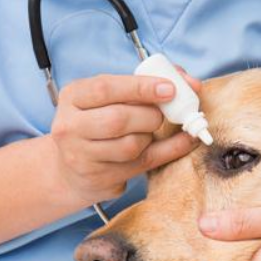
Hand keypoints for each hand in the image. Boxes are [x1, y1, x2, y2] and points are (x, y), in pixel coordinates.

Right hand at [49, 69, 201, 207]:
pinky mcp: (100, 178)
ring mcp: (82, 156)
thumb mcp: (109, 98)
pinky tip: (183, 142)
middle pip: (119, 119)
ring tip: (148, 132)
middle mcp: (70, 126)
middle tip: (160, 115)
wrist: (72, 169)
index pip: (105, 88)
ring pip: (130, 145)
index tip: (169, 89)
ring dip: (150, 137)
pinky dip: (170, 151)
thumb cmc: (99, 124)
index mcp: (72, 96)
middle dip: (150, 116)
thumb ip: (144, 85)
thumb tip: (189, 82)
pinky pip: (143, 164)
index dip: (141, 88)